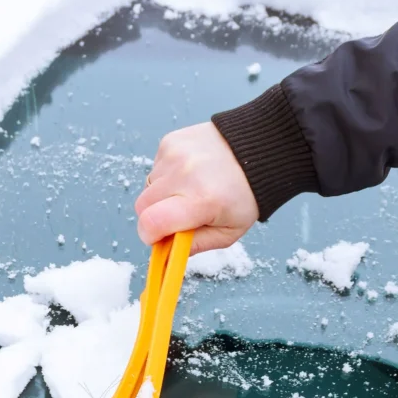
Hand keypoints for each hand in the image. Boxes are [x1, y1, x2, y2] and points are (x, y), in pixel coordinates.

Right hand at [134, 122, 257, 253]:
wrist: (255, 152)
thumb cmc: (244, 196)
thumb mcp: (228, 232)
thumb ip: (195, 246)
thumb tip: (165, 255)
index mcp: (202, 200)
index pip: (152, 222)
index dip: (149, 236)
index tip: (158, 239)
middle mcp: (184, 174)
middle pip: (142, 206)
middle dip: (153, 218)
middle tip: (177, 217)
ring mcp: (175, 155)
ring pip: (147, 187)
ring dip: (161, 196)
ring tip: (189, 191)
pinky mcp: (170, 142)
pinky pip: (154, 169)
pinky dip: (166, 177)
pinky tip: (189, 175)